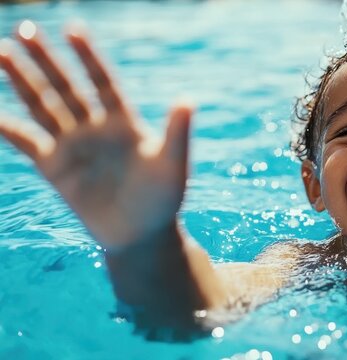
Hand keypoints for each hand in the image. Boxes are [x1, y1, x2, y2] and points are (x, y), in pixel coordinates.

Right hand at [0, 21, 192, 249]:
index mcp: (124, 123)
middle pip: (66, 87)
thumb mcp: (173, 165)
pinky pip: (25, 142)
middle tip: (24, 29)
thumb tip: (187, 100)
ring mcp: (73, 147)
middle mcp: (95, 129)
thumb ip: (177, 133)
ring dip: (22, 81)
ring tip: (1, 51)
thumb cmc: (163, 199)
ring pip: (43, 106)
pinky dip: (8, 128)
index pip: (103, 82)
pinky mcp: (55, 169)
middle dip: (45, 60)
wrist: (141, 235)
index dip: (88, 57)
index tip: (73, 29)